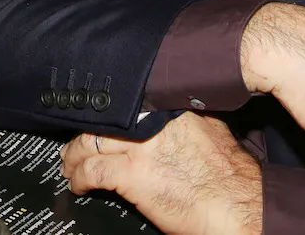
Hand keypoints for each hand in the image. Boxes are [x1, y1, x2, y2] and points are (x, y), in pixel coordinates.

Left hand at [60, 112, 261, 234]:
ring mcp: (138, 146)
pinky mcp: (130, 174)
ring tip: (69, 166)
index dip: (106, 113)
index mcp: (168, 107)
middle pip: (102, 120)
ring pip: (89, 142)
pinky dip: (79, 179)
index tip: (96, 120)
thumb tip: (166, 123)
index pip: (125, 102)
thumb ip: (183, 121)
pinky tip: (78, 185)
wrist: (235, 202)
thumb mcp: (209, 130)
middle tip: (75, 146)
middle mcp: (150, 121)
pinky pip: (92, 171)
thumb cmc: (227, 174)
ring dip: (74, 156)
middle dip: (84, 134)